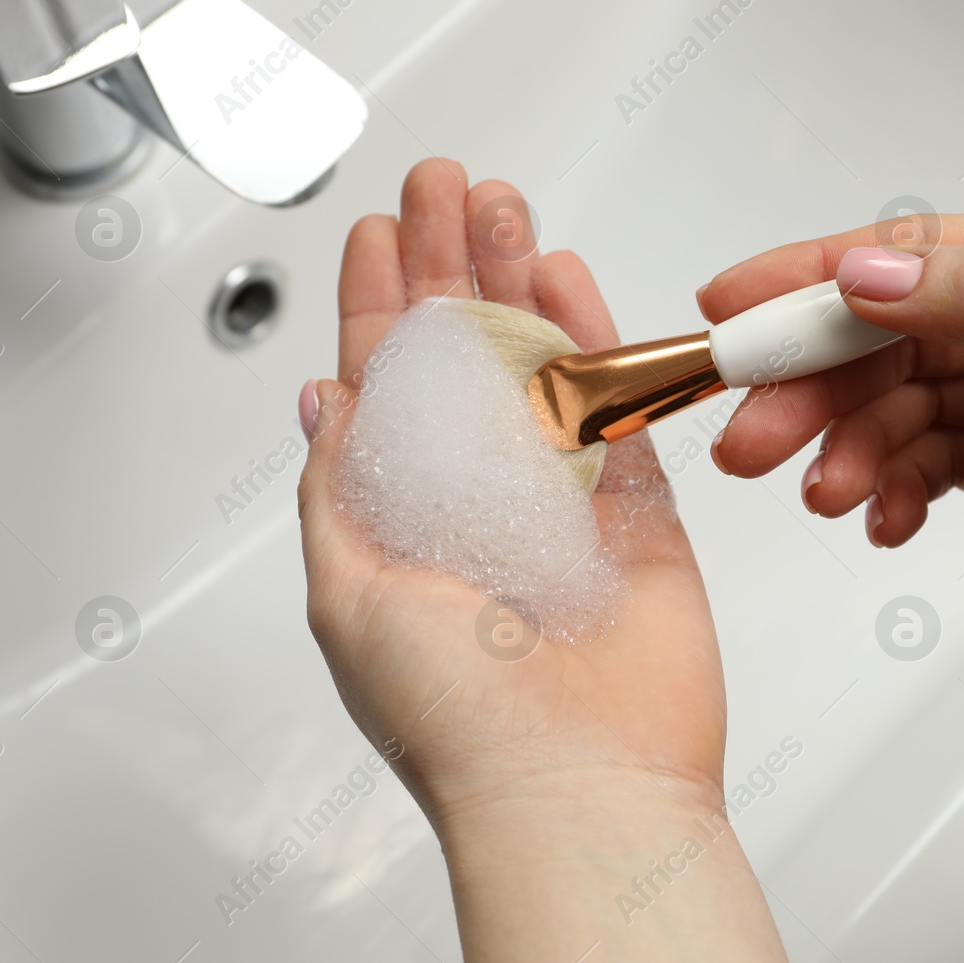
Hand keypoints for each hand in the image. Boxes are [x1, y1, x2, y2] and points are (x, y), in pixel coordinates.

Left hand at [298, 159, 783, 960]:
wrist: (578, 781)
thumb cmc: (455, 711)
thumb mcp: (346, 589)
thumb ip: (339, 484)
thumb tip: (326, 399)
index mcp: (403, 514)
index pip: (384, 382)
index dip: (378, 298)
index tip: (377, 228)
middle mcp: (480, 494)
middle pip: (463, 351)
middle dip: (450, 261)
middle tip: (444, 183)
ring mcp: (562, 496)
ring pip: (539, 359)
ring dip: (517, 277)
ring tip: (503, 204)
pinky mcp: (637, 508)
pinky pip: (617, 401)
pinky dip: (596, 335)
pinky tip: (569, 277)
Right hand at [698, 213, 963, 677]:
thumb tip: (872, 267)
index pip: (919, 253)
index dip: (812, 279)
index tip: (732, 308)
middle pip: (897, 338)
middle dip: (817, 388)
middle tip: (750, 438)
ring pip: (909, 407)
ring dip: (855, 451)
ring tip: (829, 496)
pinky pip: (938, 461)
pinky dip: (901, 489)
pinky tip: (885, 517)